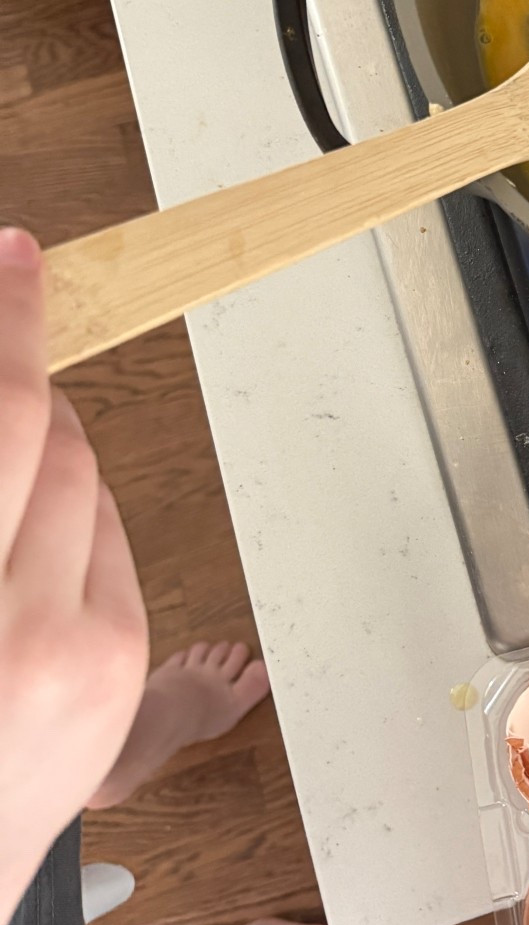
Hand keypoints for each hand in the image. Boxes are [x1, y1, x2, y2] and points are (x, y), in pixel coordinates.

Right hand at [0, 228, 147, 924]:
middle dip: (20, 392)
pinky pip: (105, 544)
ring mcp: (80, 648)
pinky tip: (20, 558)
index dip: (9, 322)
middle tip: (2, 363)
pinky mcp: (121, 666)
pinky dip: (67, 524)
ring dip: (42, 462)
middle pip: (49, 440)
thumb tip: (13, 401)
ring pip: (82, 484)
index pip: (0, 419)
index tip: (16, 258)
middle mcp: (18, 622)